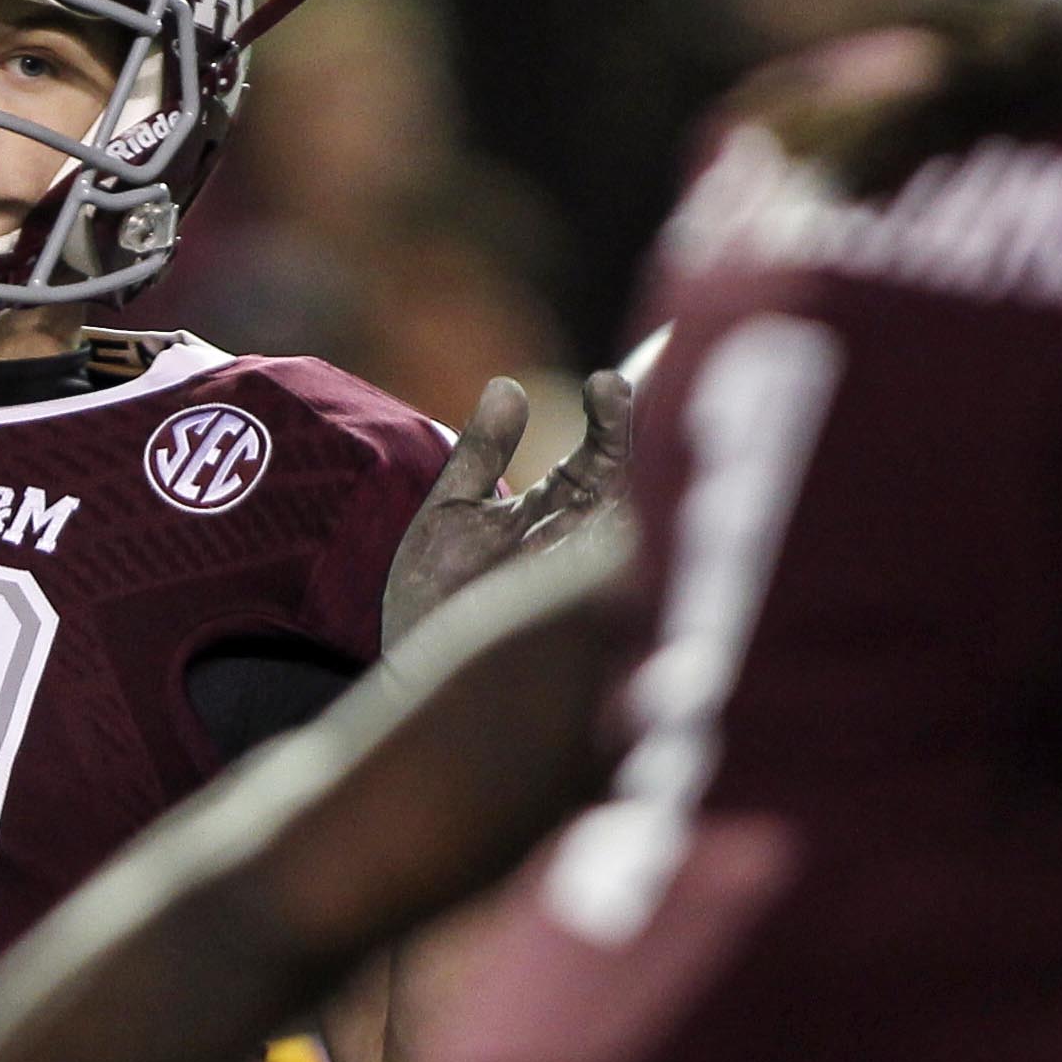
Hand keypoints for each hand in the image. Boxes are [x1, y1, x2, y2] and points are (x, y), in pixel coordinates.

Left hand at [382, 369, 635, 646]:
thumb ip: (481, 453)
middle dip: (641, 442)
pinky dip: (634, 564)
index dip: (616, 414)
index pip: (606, 451)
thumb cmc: (433, 599)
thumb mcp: (452, 513)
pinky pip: (623, 596)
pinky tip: (635, 530)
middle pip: (640, 485)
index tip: (607, 381)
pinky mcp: (587, 631)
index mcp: (564, 506)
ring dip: (649, 496)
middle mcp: (590, 543)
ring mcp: (592, 589)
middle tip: (624, 395)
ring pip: (645, 537)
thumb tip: (507, 385)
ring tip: (637, 455)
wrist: (411, 679)